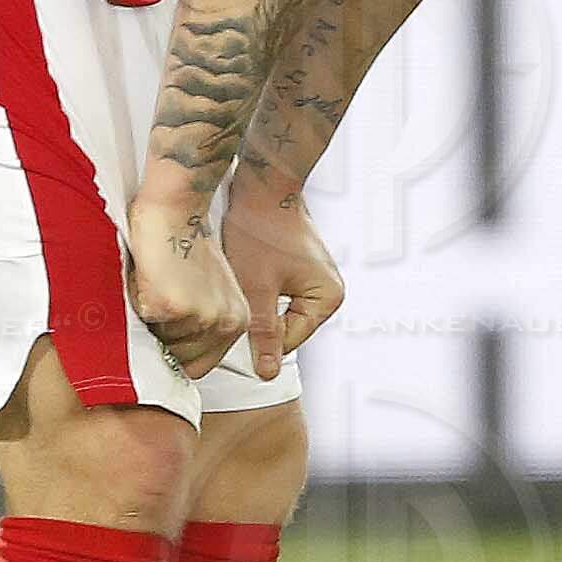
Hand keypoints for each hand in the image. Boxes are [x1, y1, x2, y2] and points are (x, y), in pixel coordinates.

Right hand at [124, 188, 250, 383]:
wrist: (175, 212)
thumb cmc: (186, 246)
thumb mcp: (208, 293)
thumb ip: (201, 325)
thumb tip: (175, 356)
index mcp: (237, 320)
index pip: (202, 365)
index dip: (176, 356)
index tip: (161, 342)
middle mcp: (224, 322)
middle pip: (179, 361)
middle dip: (160, 340)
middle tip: (155, 307)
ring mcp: (199, 316)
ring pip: (158, 344)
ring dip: (147, 325)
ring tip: (154, 291)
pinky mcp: (172, 307)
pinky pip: (141, 324)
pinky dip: (136, 308)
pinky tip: (145, 283)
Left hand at [221, 183, 344, 382]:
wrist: (262, 188)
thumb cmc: (260, 232)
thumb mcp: (256, 289)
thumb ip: (263, 334)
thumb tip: (266, 373)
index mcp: (327, 299)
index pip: (287, 342)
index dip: (255, 337)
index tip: (231, 323)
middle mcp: (330, 291)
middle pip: (286, 328)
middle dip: (258, 319)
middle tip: (234, 300)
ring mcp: (318, 280)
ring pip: (280, 312)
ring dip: (257, 305)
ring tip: (240, 285)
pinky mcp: (303, 271)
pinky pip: (280, 295)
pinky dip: (260, 291)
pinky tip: (246, 275)